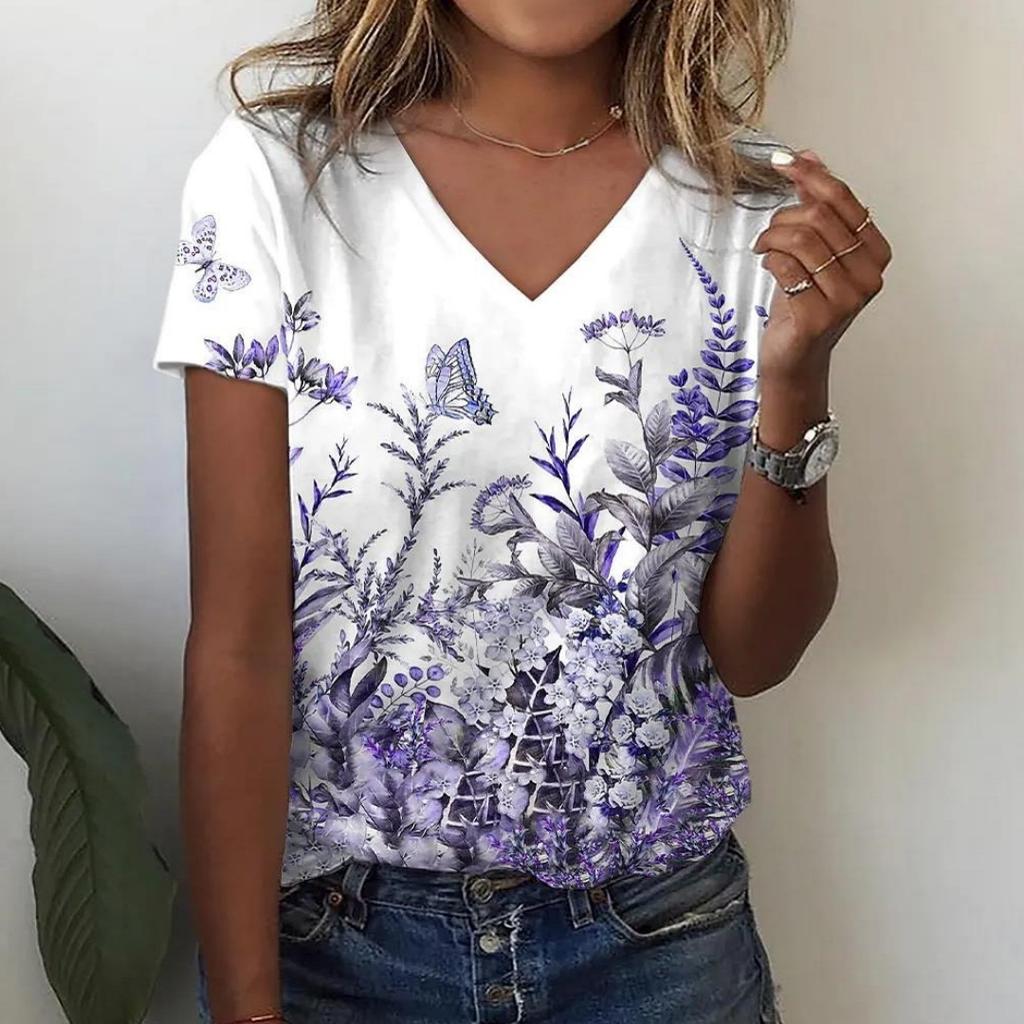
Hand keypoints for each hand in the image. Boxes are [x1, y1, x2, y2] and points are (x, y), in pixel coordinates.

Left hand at [751, 149, 891, 383]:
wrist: (795, 358)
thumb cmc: (804, 303)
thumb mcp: (813, 250)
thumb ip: (815, 205)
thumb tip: (808, 156)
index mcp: (875, 252)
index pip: (843, 199)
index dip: (810, 175)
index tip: (781, 161)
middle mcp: (869, 274)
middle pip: (819, 217)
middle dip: (783, 217)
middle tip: (768, 233)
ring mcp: (848, 298)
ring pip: (801, 239)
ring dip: (772, 237)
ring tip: (763, 248)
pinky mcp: (820, 316)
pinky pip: (786, 266)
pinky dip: (770, 259)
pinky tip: (767, 266)